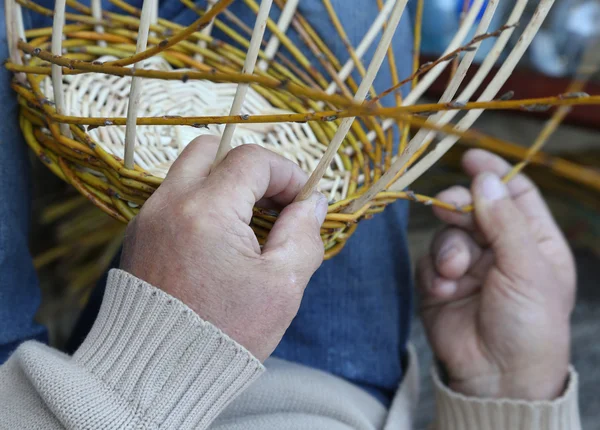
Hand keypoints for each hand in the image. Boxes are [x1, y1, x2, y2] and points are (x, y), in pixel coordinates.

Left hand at [121, 136, 327, 361]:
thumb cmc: (225, 334)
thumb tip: (312, 204)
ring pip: (190, 171)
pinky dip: (203, 203)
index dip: (287, 173)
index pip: (252, 160)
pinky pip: (174, 198)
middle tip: (274, 200)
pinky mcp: (139, 236)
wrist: (158, 375)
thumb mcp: (281, 286)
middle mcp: (169, 204)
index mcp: (206, 212)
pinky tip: (222, 240)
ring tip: (252, 223)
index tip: (304, 200)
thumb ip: (303, 235)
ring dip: (225, 183)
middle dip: (250, 166)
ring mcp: (148, 219)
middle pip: (212, 148)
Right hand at [418, 149, 575, 400]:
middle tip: (449, 208)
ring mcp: (468, 265)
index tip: (469, 158)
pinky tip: (445, 290)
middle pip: (473, 207)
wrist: (498, 378)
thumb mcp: (528, 269)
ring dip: (447, 248)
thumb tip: (486, 180)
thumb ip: (504, 221)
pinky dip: (433, 272)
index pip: (514, 194)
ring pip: (446, 233)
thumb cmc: (530, 326)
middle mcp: (499, 248)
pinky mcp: (439, 284)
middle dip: (458, 206)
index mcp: (533, 240)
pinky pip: (427, 261)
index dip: (493, 174)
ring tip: (455, 273)